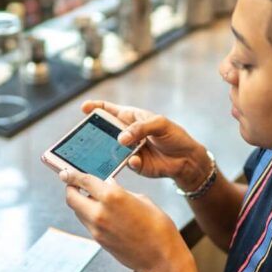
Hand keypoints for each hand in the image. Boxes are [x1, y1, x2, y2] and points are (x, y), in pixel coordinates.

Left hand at [60, 168, 187, 271]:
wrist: (160, 257)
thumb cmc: (158, 227)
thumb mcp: (142, 199)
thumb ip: (121, 192)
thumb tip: (109, 186)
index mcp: (112, 196)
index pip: (84, 181)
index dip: (72, 175)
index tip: (66, 172)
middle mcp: (100, 212)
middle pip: (71, 198)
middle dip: (71, 189)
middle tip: (74, 184)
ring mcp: (97, 228)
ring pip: (78, 211)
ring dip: (81, 203)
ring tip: (92, 198)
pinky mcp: (99, 240)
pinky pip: (87, 223)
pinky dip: (89, 215)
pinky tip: (102, 213)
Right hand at [81, 100, 210, 190]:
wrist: (187, 159)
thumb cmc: (174, 136)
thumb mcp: (160, 124)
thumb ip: (140, 128)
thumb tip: (121, 139)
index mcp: (131, 118)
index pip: (109, 110)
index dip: (96, 107)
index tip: (84, 108)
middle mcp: (126, 133)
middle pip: (104, 131)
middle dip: (94, 133)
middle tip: (84, 136)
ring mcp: (128, 149)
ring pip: (110, 149)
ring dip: (106, 150)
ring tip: (104, 151)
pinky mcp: (134, 164)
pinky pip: (124, 163)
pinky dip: (128, 161)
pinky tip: (135, 160)